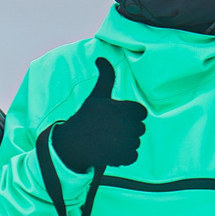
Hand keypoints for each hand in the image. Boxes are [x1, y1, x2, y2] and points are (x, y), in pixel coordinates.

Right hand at [49, 59, 143, 173]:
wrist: (73, 143)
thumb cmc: (86, 117)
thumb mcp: (97, 95)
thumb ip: (106, 77)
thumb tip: (101, 57)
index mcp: (128, 108)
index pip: (141, 113)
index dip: (129, 115)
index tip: (114, 118)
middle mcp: (130, 125)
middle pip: (139, 129)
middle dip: (127, 130)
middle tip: (108, 131)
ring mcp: (129, 142)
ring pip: (136, 143)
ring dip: (124, 144)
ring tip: (107, 141)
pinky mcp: (126, 157)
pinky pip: (133, 157)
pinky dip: (123, 158)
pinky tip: (109, 152)